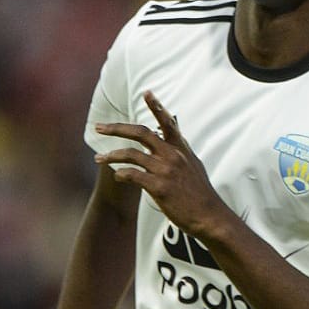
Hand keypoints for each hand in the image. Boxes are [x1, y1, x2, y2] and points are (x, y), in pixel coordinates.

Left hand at [94, 91, 229, 237]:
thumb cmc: (200, 194)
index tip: (147, 92)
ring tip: (98, 159)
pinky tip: (117, 176)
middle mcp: (172, 155)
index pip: (167, 122)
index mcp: (181, 149)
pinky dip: (121, 174)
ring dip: (111, 155)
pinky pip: (132, 175)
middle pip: (140, 133)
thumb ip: (180, 152)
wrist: (209, 216)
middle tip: (98, 128)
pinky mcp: (159, 187)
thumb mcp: (194, 166)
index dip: (157, 106)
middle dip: (116, 128)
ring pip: (131, 154)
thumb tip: (172, 140)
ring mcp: (165, 171)